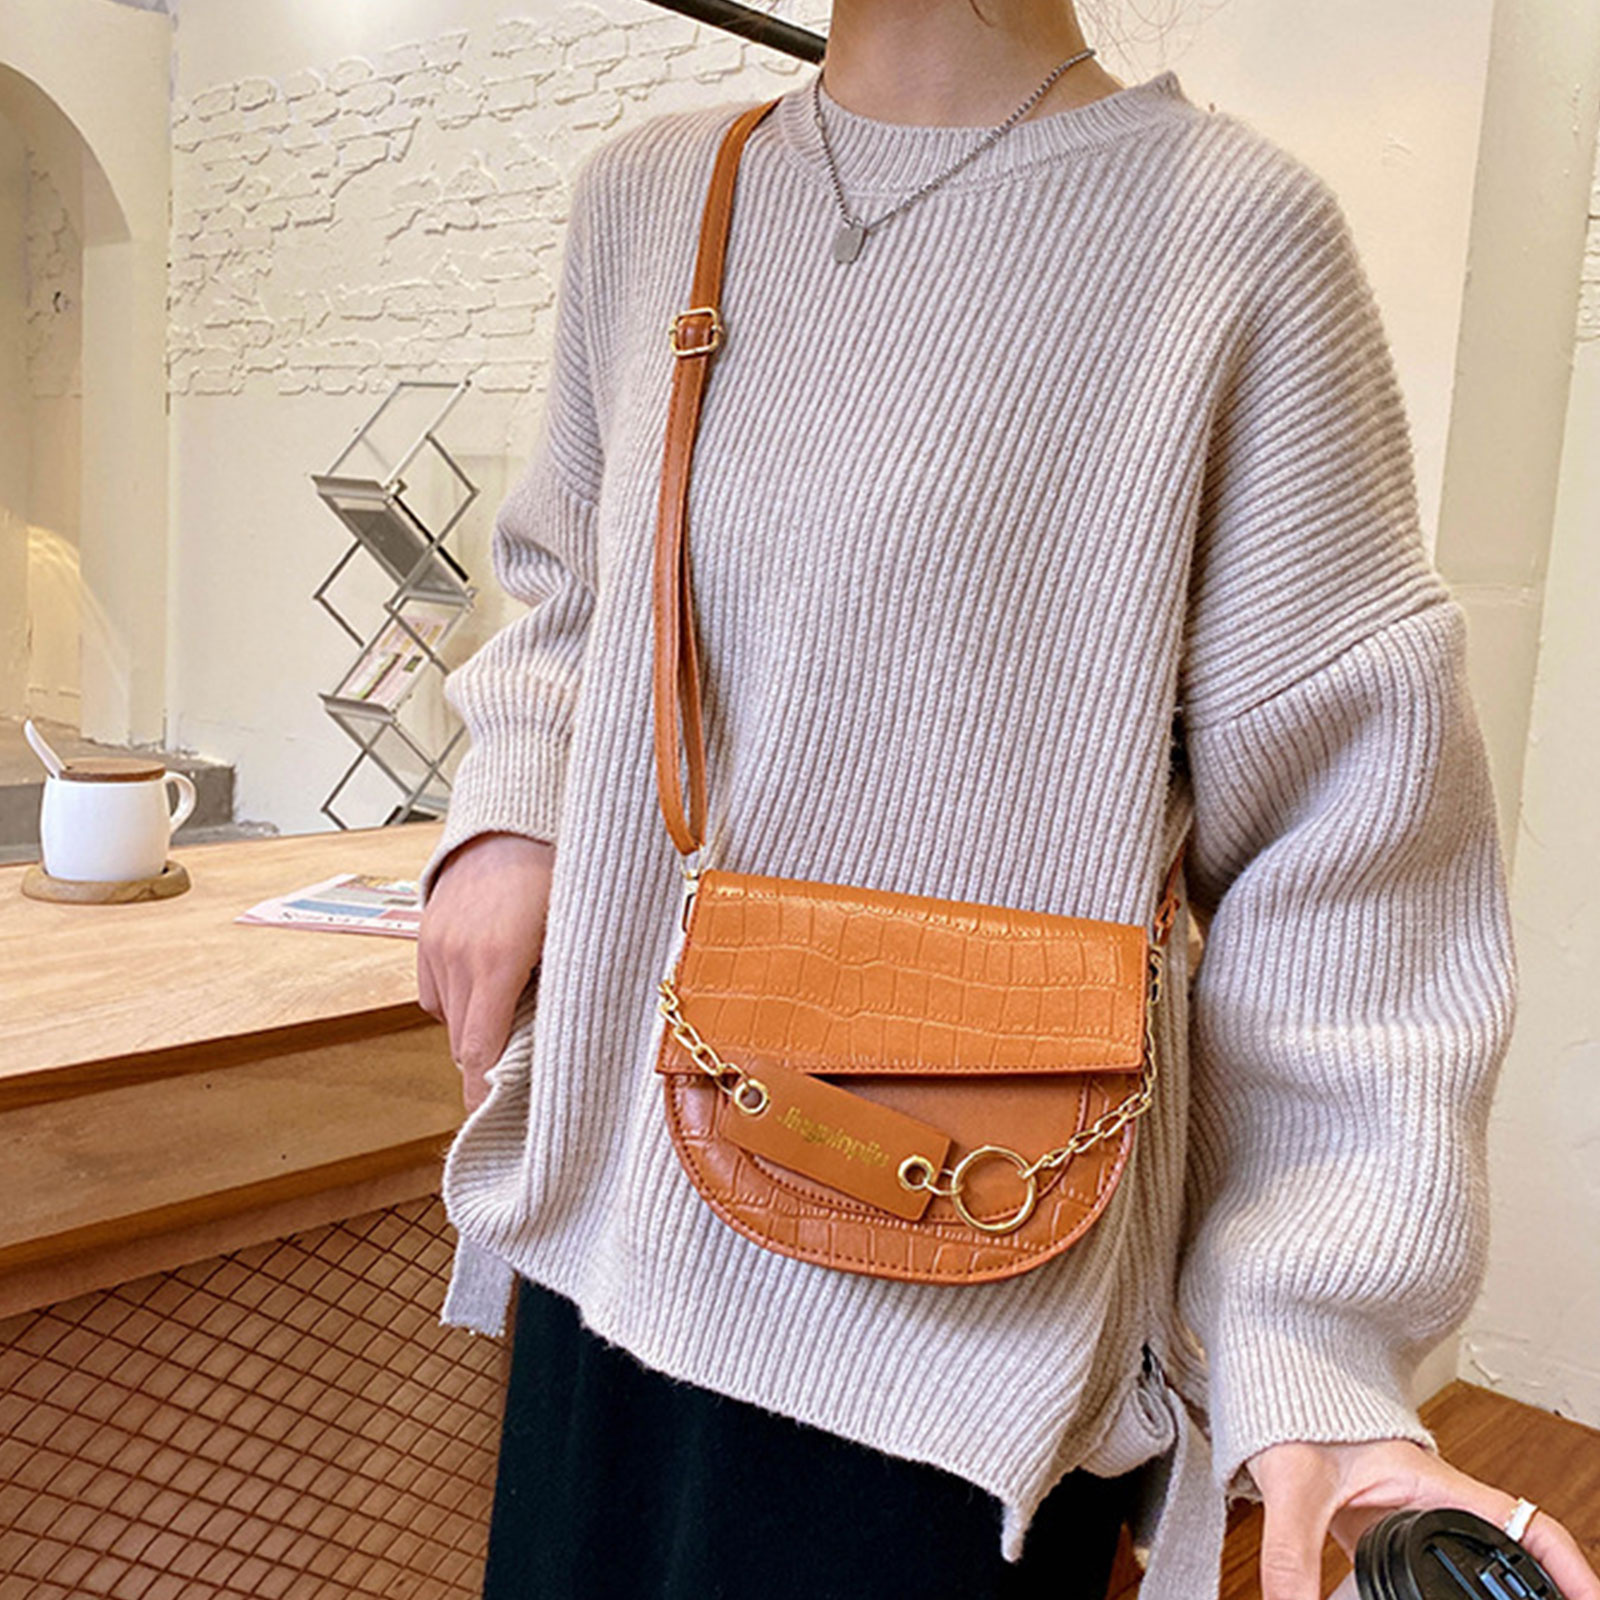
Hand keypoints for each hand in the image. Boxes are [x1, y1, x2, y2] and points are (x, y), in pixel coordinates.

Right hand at [418, 831, 554, 1111]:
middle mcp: (459, 957)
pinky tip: (489, 985)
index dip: (484, 1094)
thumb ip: (562, 990)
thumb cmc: (560, 872)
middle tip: (518, 1081)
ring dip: (475, 1030)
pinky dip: (459, 1001)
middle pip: (463, 1044)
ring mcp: (436, 944)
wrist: (516, 817)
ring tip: (512, 1020)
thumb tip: (557, 1047)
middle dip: (486, 1065)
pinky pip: (435, 991)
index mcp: (498, 961)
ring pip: (448, 1019)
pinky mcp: (425, 933)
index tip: (494, 1123)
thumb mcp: (573, 934)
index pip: (479, 1053)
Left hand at [1248, 1437, 1599, 1599]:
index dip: (1569, 1567)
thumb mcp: (1295, 1487)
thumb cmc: (1291, 1411)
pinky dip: (1459, 1591)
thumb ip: (1290, 1555)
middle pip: (1514, 1550)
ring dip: (1507, 1589)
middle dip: (1547, 1588)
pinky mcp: (1388, 1526)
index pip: (1525, 1525)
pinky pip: (1439, 1564)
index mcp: (1434, 1485)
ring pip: (1481, 1557)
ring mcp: (1415, 1514)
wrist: (1274, 1381)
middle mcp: (1434, 1500)